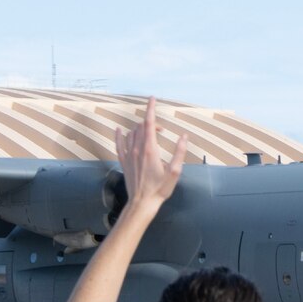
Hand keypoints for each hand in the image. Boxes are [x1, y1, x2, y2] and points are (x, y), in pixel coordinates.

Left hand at [117, 97, 189, 213]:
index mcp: (150, 150)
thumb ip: (179, 152)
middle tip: (161, 129)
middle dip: (151, 123)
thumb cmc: (160, 189)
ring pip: (131, 133)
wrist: (142, 203)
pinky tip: (119, 130)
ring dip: (140, 129)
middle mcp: (137, 149)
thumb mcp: (175, 172)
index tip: (152, 98)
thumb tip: (183, 136)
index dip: (150, 109)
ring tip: (149, 133)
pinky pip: (119, 144)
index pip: (149, 124)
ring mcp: (129, 155)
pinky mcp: (124, 162)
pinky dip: (119, 135)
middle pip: (141, 127)